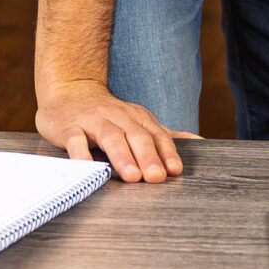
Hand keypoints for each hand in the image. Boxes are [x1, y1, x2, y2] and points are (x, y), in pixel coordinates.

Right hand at [37, 81, 197, 182]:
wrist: (70, 91)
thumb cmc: (108, 114)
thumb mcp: (138, 121)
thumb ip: (165, 135)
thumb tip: (200, 141)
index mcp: (137, 118)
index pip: (156, 135)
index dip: (166, 152)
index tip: (175, 170)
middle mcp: (118, 117)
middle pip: (135, 136)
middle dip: (148, 156)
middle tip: (156, 177)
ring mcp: (93, 121)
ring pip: (110, 137)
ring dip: (122, 156)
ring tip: (131, 177)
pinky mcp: (69, 128)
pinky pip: (76, 140)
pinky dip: (82, 155)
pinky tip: (89, 169)